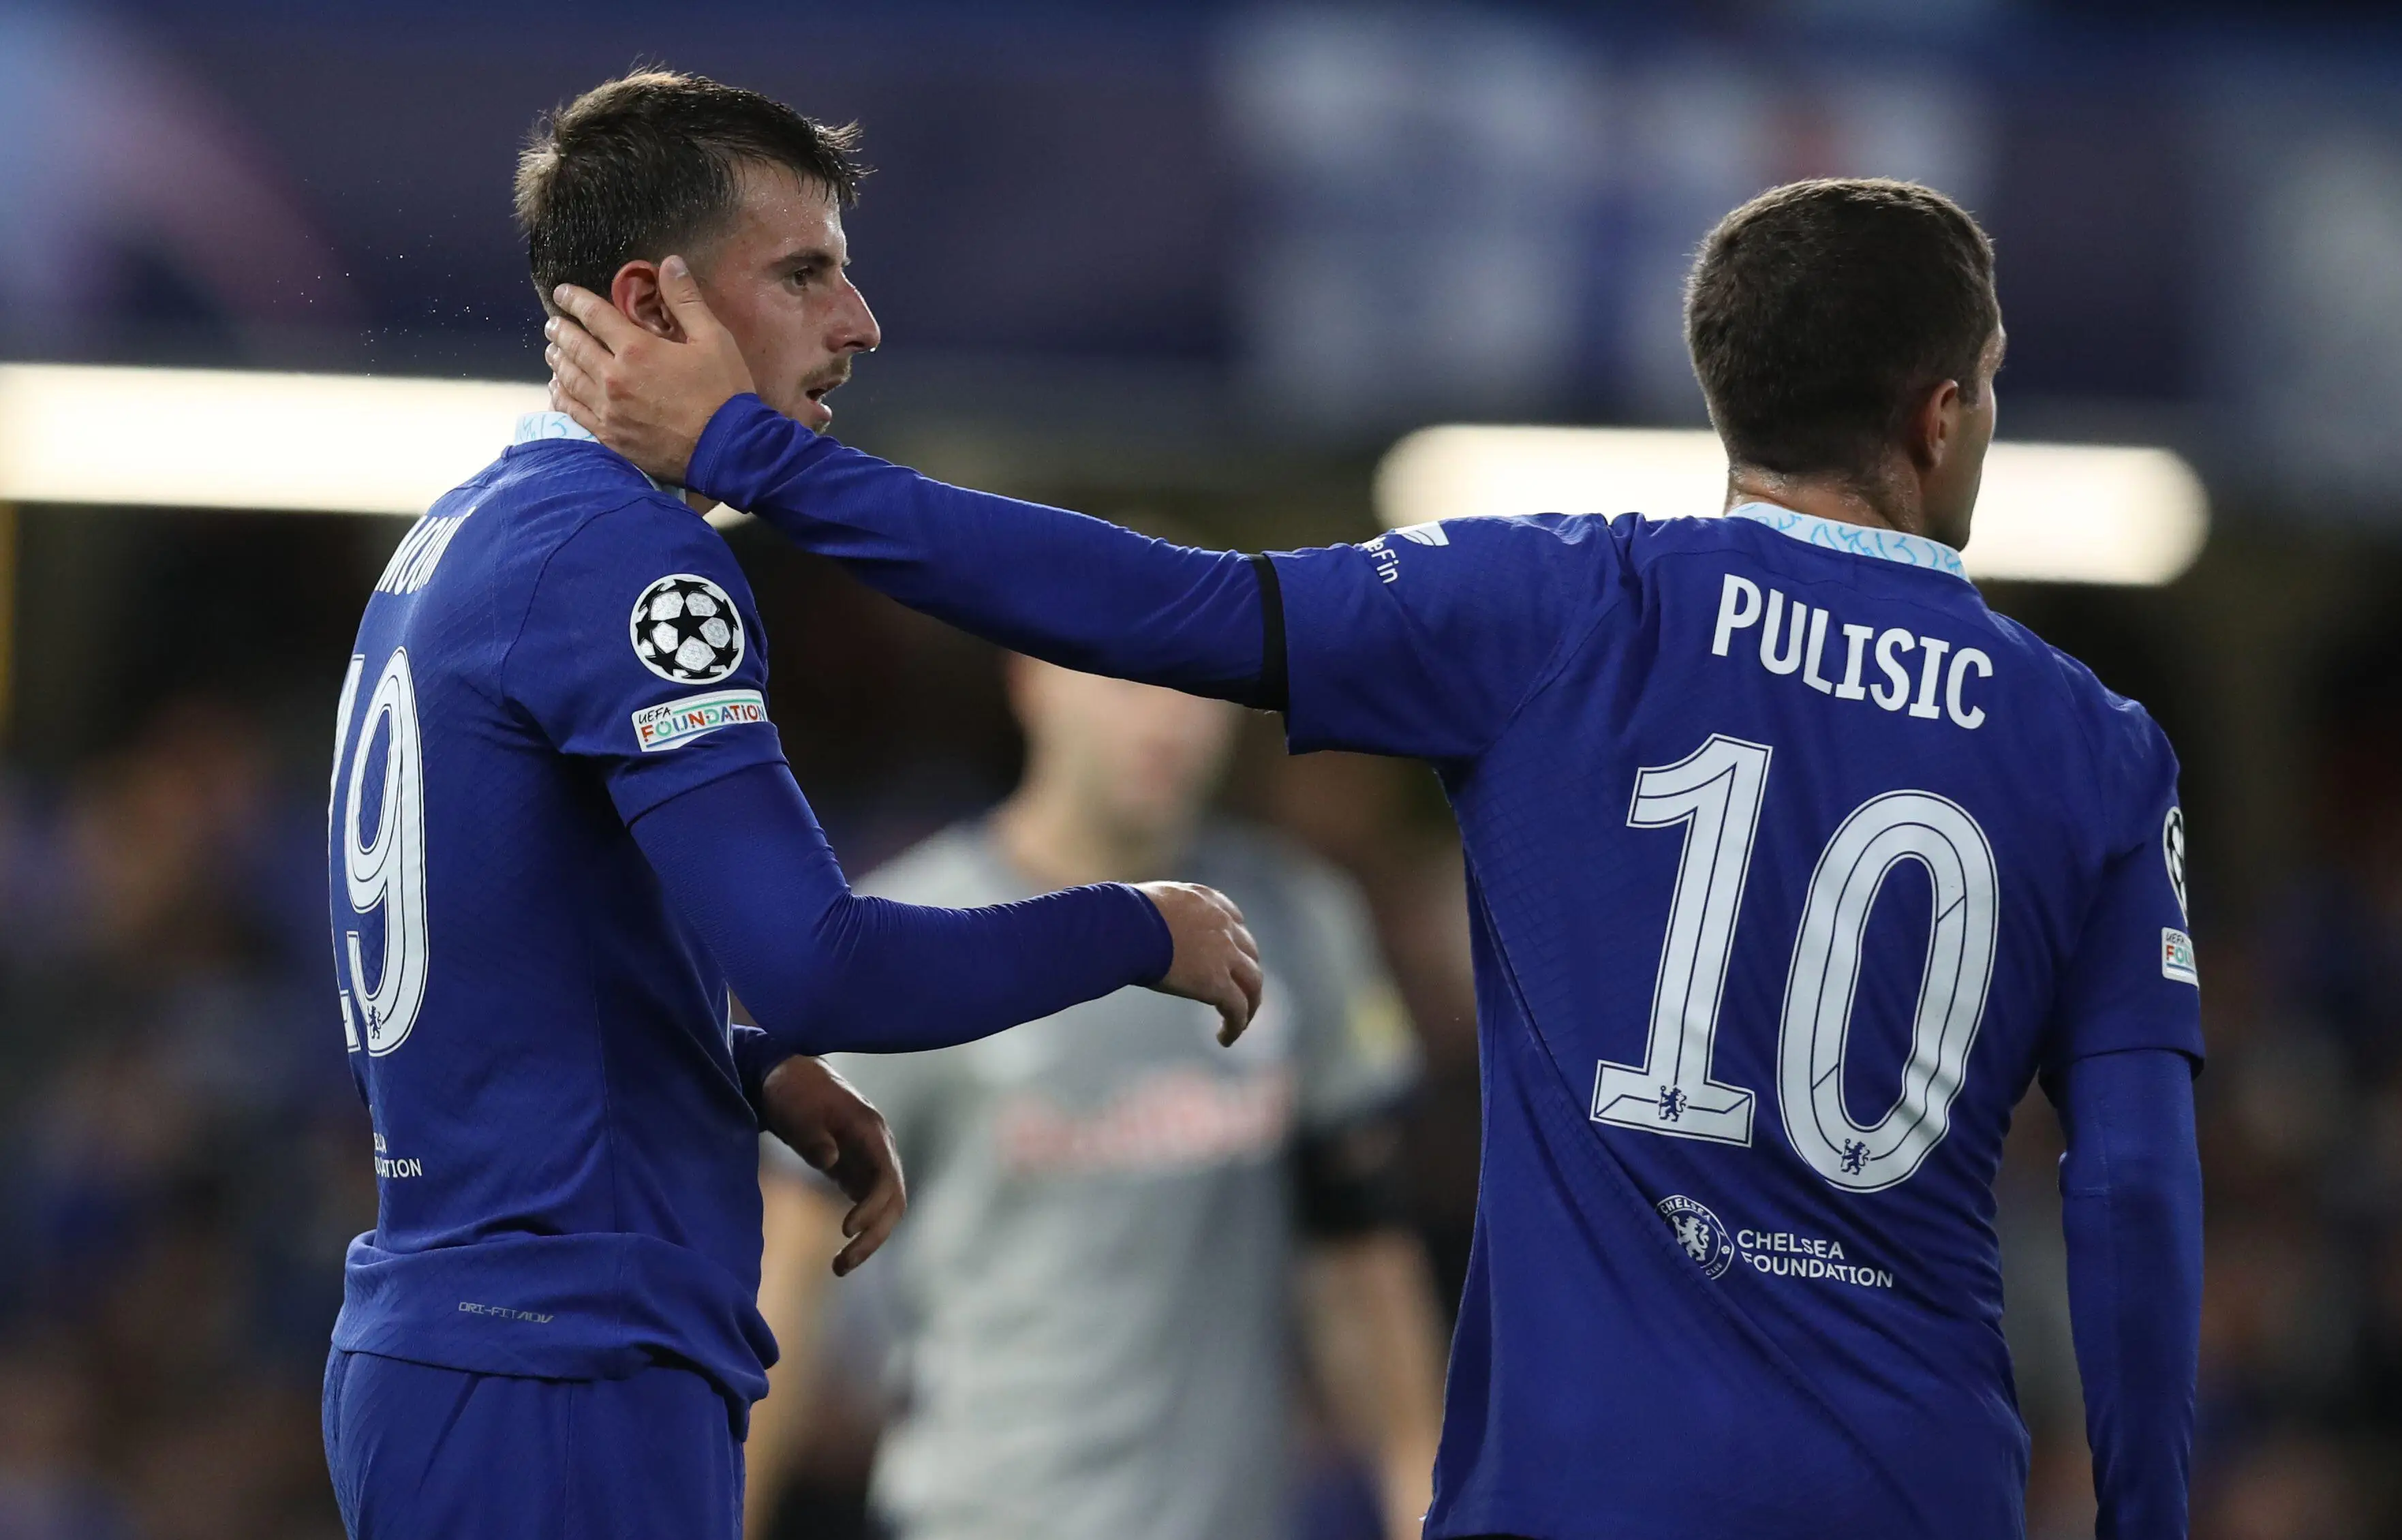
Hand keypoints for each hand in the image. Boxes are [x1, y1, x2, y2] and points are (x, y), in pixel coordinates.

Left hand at [544, 255, 755, 483]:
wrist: (727, 451)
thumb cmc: (724, 393)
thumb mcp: (713, 339)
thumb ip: (686, 300)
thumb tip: (670, 263)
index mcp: (637, 349)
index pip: (594, 314)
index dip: (574, 299)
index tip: (562, 292)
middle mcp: (613, 377)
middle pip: (574, 346)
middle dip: (560, 330)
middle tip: (553, 323)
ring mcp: (608, 410)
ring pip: (569, 378)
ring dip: (557, 360)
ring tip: (552, 351)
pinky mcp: (610, 436)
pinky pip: (574, 412)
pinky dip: (561, 396)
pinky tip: (558, 389)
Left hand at [757, 1056, 905, 1275]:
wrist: (788, 1075)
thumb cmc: (792, 1090)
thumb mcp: (796, 1110)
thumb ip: (814, 1136)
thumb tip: (830, 1160)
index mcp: (870, 1131)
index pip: (886, 1176)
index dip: (872, 1207)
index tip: (846, 1230)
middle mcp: (878, 1148)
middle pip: (893, 1200)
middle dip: (874, 1235)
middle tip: (841, 1265)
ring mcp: (870, 1160)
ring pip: (885, 1207)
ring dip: (870, 1238)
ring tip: (839, 1267)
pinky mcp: (856, 1170)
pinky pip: (869, 1205)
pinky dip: (862, 1229)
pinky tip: (842, 1249)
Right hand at [1135, 882, 1263, 1045]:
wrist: (1125, 925)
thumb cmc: (1121, 913)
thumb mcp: (1149, 902)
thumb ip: (1159, 913)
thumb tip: (1137, 923)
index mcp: (1206, 900)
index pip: (1234, 921)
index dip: (1236, 943)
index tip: (1230, 958)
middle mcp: (1223, 924)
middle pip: (1249, 951)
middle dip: (1246, 972)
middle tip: (1237, 990)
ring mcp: (1225, 954)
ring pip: (1253, 982)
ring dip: (1250, 1003)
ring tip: (1240, 1021)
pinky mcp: (1217, 983)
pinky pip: (1237, 1009)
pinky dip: (1235, 1025)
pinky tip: (1224, 1039)